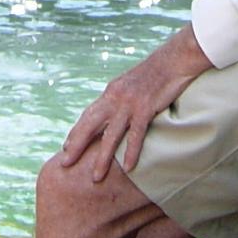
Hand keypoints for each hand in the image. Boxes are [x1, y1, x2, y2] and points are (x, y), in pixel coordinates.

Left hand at [60, 23, 211, 181]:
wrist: (173, 60)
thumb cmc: (155, 72)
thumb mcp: (130, 83)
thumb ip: (120, 97)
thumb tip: (112, 111)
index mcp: (111, 91)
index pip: (88, 114)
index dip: (76, 131)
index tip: (66, 147)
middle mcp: (115, 98)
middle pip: (90, 124)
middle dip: (76, 144)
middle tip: (64, 163)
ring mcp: (130, 103)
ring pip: (111, 135)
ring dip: (102, 157)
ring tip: (96, 177)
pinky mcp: (146, 108)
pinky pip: (136, 134)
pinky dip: (131, 151)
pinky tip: (128, 166)